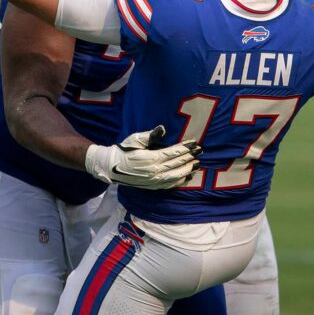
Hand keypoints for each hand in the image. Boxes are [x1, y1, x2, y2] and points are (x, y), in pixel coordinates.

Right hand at [85, 125, 200, 188]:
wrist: (112, 166)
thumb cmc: (124, 150)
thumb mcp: (136, 139)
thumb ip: (151, 135)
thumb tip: (163, 128)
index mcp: (152, 158)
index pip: (174, 152)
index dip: (185, 147)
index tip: (195, 143)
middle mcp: (155, 171)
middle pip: (177, 163)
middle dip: (190, 157)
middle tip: (200, 151)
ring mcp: (155, 180)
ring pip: (176, 175)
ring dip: (188, 169)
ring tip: (197, 164)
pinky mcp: (153, 186)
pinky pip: (170, 184)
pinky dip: (180, 181)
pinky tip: (187, 176)